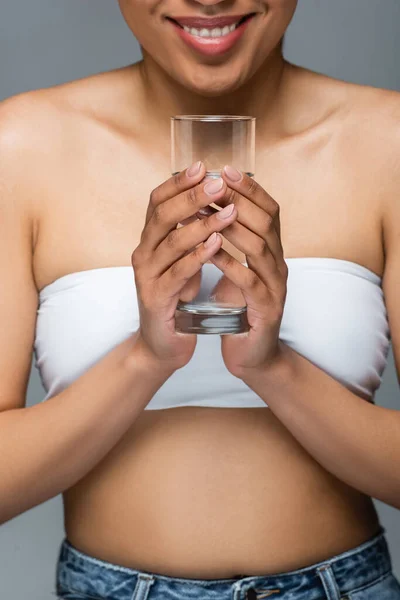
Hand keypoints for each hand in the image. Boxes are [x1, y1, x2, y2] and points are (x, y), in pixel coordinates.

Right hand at [131, 161, 237, 371]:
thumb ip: (189, 233)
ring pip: (172, 242)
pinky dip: (198, 256)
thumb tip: (213, 199)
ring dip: (202, 224)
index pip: (156, 201)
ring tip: (229, 211)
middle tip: (219, 184)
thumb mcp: (181, 260)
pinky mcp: (156, 298)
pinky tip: (217, 243)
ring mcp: (146, 276)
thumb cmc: (176, 297)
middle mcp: (143, 253)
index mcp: (149, 240)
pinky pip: (178, 272)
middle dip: (192, 196)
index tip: (202, 167)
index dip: (177, 182)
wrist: (163, 342)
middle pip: (163, 215)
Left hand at [205, 165, 287, 378]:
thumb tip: (209, 210)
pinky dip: (229, 263)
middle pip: (267, 222)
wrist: (253, 354)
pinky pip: (248, 281)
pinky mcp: (266, 309)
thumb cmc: (241, 308)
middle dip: (241, 200)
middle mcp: (279, 265)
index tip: (226, 170)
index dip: (251, 189)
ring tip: (207, 211)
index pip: (270, 210)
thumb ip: (232, 244)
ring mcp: (276, 287)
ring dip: (232, 227)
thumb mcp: (238, 269)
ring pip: (260, 248)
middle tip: (215, 184)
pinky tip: (211, 252)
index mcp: (272, 253)